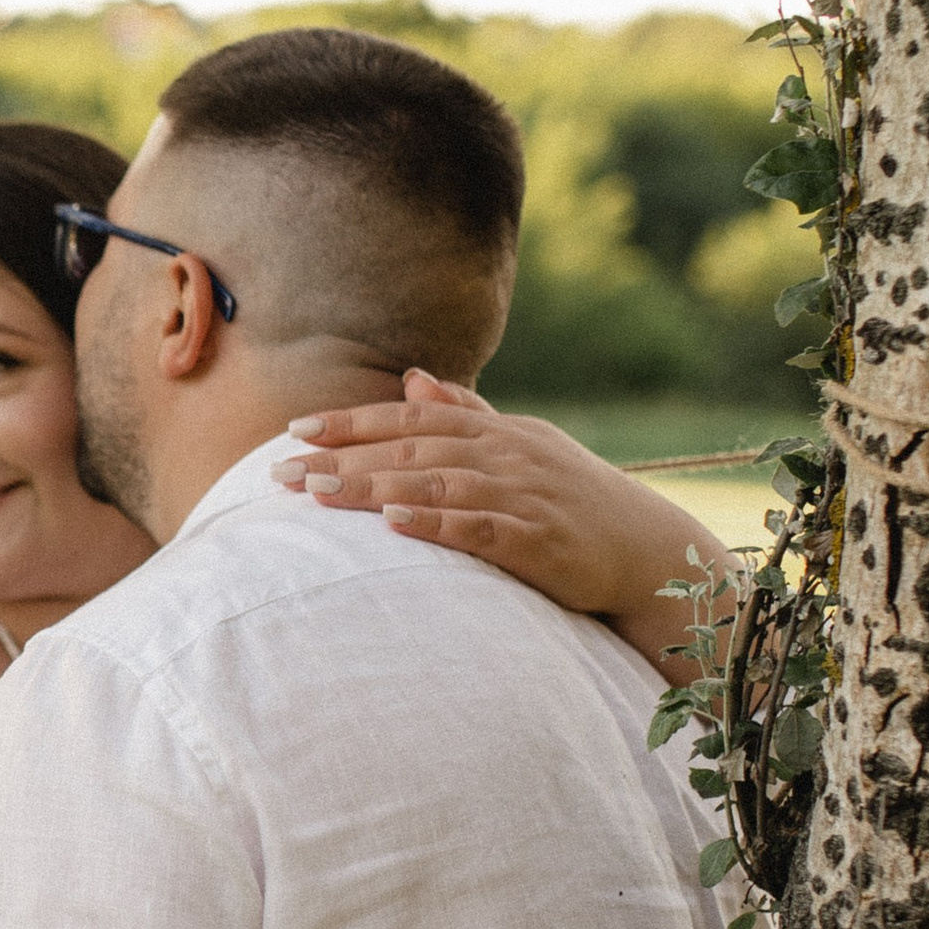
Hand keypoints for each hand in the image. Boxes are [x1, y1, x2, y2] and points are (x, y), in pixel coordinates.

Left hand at [271, 371, 728, 652]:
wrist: (649, 550)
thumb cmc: (577, 499)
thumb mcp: (524, 445)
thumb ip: (468, 412)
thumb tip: (414, 378)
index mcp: (497, 430)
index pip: (411, 417)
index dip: (351, 421)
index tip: (294, 429)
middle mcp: (506, 454)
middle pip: (410, 448)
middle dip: (340, 458)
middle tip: (279, 471)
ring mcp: (522, 495)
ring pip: (434, 484)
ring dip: (370, 488)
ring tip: (315, 494)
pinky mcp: (537, 540)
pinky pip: (477, 527)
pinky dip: (434, 522)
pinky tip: (393, 523)